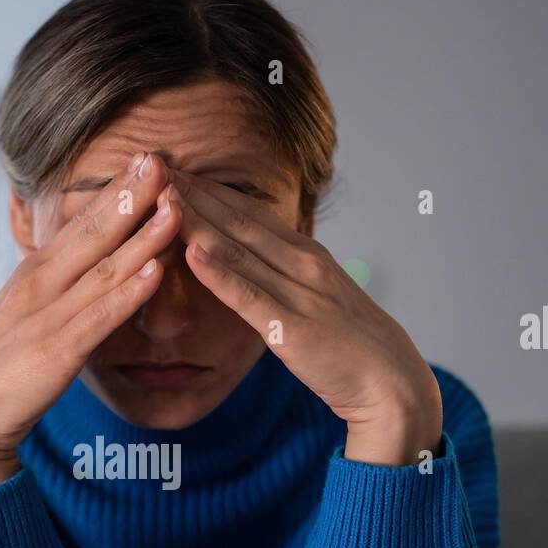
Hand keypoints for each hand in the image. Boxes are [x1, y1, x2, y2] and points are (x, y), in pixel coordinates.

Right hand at [0, 152, 181, 495]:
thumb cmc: (0, 365)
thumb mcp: (27, 312)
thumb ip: (57, 286)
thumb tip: (85, 263)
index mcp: (36, 272)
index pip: (82, 223)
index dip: (116, 190)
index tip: (147, 157)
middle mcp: (42, 285)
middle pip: (94, 233)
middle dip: (130, 195)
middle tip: (161, 157)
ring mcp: (50, 317)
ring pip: (104, 269)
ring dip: (142, 237)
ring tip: (175, 206)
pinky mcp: (57, 352)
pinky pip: (99, 318)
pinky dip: (128, 295)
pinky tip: (156, 273)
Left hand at [167, 170, 442, 465]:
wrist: (394, 383)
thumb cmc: (354, 349)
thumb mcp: (319, 300)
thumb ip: (288, 281)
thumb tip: (256, 268)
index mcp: (308, 256)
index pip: (251, 213)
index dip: (211, 189)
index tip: (174, 169)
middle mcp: (304, 264)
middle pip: (240, 220)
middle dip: (195, 192)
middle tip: (153, 164)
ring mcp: (300, 293)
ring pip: (239, 249)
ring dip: (197, 220)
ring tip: (161, 194)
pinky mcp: (294, 328)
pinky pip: (250, 296)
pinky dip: (220, 274)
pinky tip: (191, 254)